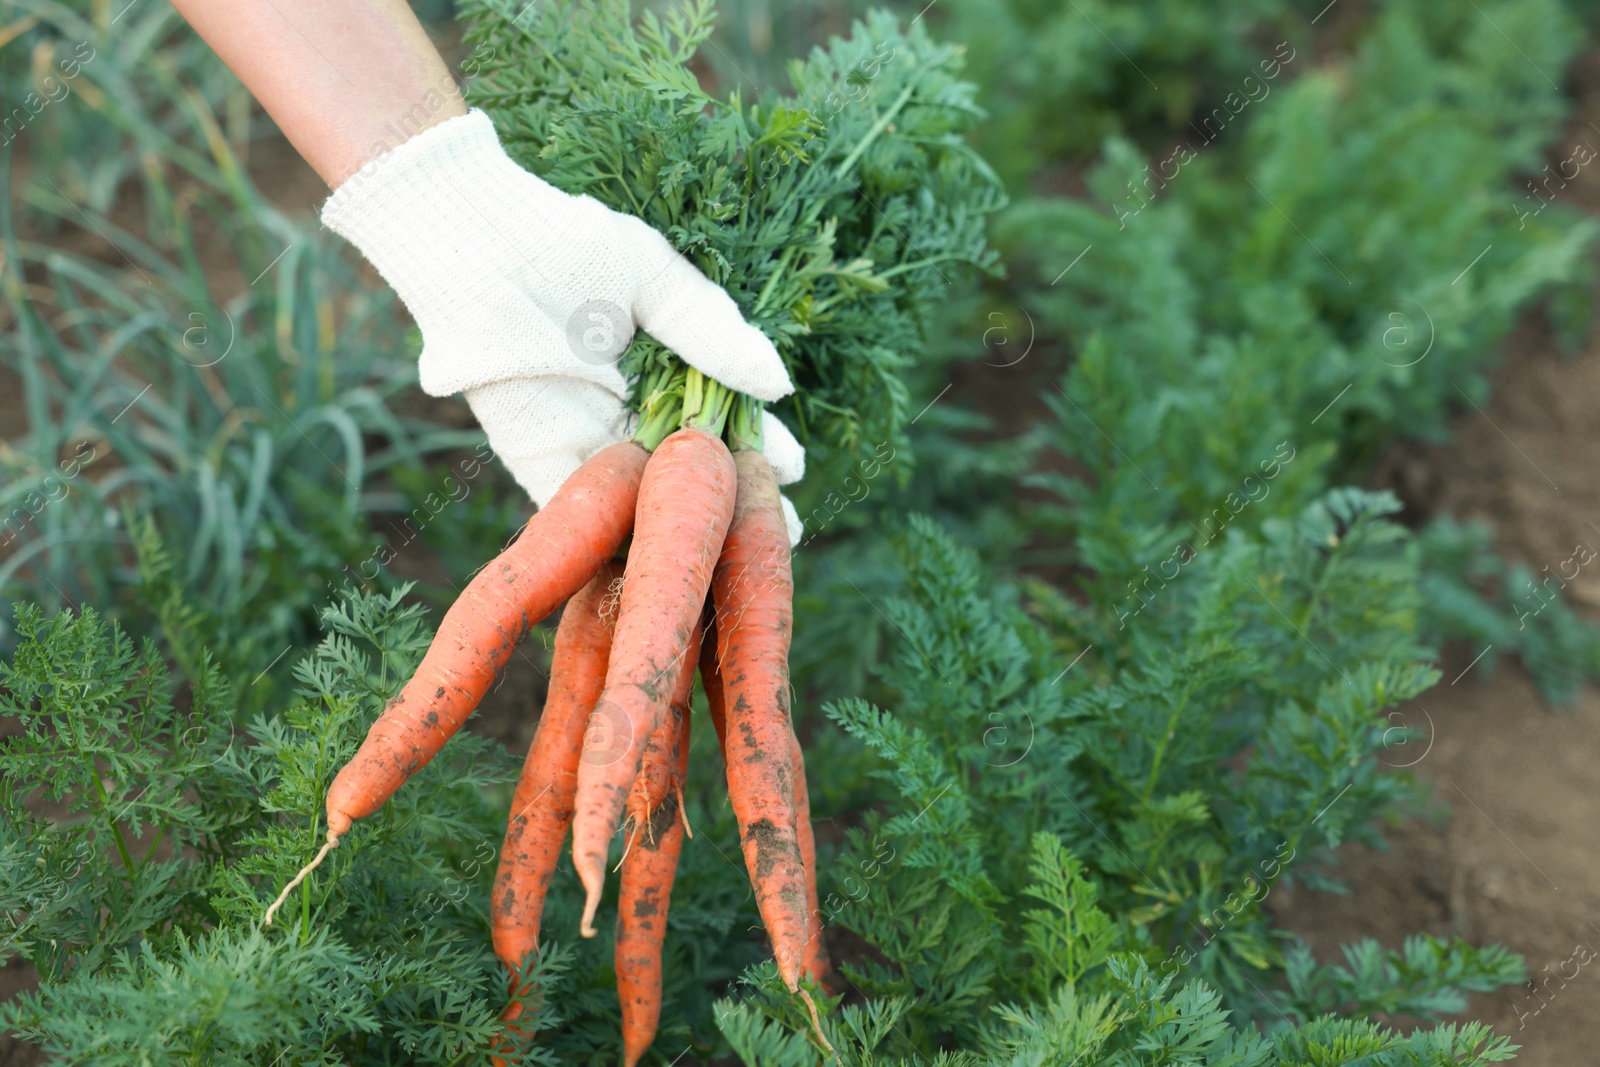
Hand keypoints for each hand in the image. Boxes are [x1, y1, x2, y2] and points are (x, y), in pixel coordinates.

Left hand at [319, 109, 805, 539]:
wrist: (481, 244)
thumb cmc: (565, 243)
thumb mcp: (657, 278)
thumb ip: (713, 332)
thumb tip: (780, 385)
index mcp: (652, 371)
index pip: (716, 421)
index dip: (757, 446)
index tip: (794, 469)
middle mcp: (621, 413)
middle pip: (689, 469)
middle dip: (735, 500)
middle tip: (783, 530)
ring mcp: (582, 440)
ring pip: (647, 494)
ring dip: (692, 524)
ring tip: (741, 552)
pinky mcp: (539, 459)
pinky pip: (588, 505)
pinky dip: (626, 530)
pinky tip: (675, 549)